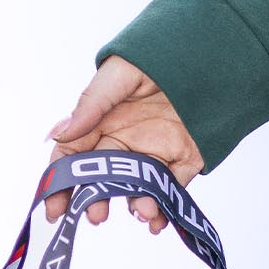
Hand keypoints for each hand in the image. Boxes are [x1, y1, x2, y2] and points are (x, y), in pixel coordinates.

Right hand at [42, 54, 204, 233]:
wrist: (214, 48)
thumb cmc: (161, 53)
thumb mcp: (120, 73)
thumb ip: (92, 104)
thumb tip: (59, 134)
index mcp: (103, 119)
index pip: (73, 155)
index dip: (60, 182)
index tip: (54, 208)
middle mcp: (127, 138)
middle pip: (103, 177)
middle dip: (96, 199)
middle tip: (97, 215)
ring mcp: (156, 149)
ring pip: (137, 186)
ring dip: (135, 204)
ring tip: (140, 212)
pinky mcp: (187, 156)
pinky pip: (172, 187)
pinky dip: (164, 207)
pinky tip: (158, 220)